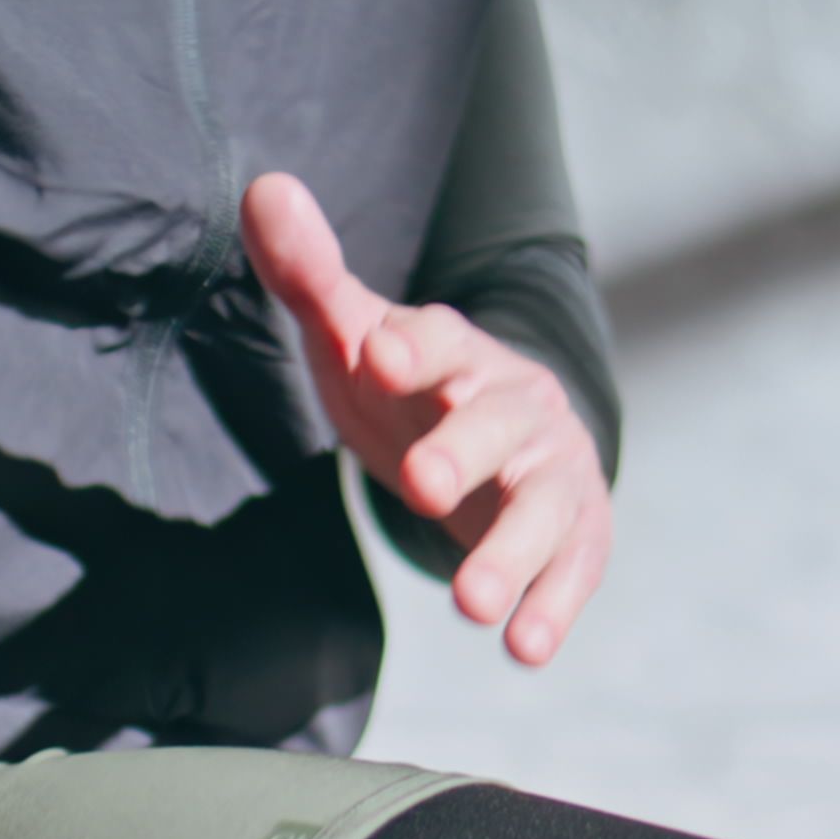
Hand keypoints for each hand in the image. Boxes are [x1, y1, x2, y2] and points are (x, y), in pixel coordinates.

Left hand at [239, 169, 613, 666]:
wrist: (510, 439)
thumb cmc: (417, 391)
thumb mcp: (359, 340)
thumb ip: (310, 277)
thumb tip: (263, 189)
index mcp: (456, 356)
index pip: (438, 340)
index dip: (412, 348)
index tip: (379, 353)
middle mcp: (514, 408)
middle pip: (493, 428)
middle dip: (463, 456)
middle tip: (424, 488)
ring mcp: (550, 473)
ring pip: (541, 510)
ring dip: (510, 555)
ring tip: (471, 608)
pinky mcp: (576, 536)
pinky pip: (569, 572)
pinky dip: (550, 610)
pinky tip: (523, 649)